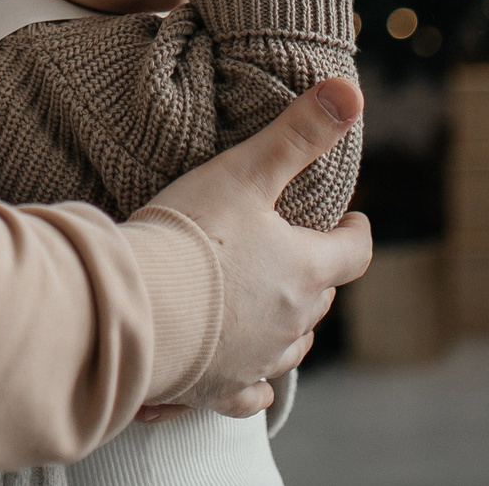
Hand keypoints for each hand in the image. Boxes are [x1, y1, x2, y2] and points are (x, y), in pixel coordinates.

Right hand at [136, 78, 369, 413]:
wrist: (132, 307)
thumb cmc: (189, 237)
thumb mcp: (245, 172)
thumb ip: (297, 133)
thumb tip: (351, 92)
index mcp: (304, 271)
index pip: (354, 253)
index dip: (356, 233)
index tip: (353, 221)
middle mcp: (289, 323)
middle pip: (321, 299)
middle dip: (318, 276)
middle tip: (302, 253)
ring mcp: (254, 361)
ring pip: (292, 347)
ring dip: (290, 327)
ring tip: (278, 310)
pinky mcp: (216, 388)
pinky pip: (249, 396)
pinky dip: (253, 384)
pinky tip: (247, 380)